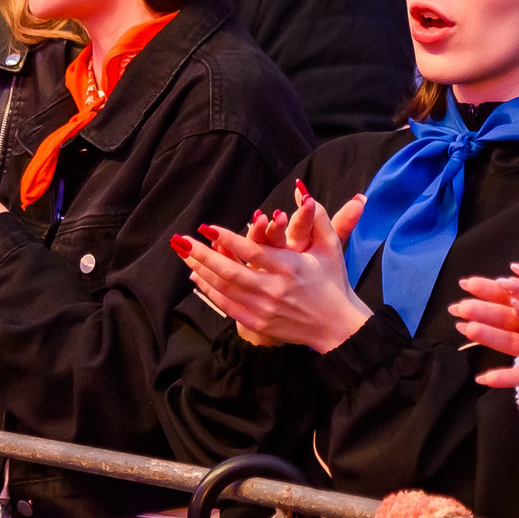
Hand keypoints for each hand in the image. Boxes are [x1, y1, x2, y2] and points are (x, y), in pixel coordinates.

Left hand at [176, 187, 371, 353]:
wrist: (337, 327)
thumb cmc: (333, 282)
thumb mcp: (330, 246)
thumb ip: (316, 217)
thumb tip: (301, 191)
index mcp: (290, 268)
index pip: (252, 252)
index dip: (227, 239)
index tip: (206, 227)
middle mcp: (274, 289)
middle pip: (230, 272)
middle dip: (202, 255)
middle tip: (181, 240)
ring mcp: (264, 309)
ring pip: (224, 288)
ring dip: (200, 270)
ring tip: (183, 254)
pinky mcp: (258, 323)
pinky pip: (227, 305)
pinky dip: (209, 291)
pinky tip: (196, 277)